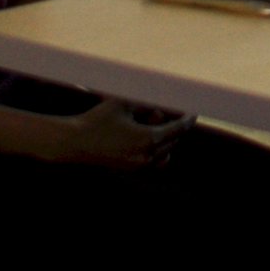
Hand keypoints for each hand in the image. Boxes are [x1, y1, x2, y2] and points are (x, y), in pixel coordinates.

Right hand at [51, 98, 185, 167]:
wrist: (75, 143)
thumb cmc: (98, 119)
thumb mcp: (124, 103)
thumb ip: (146, 100)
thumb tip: (163, 101)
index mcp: (149, 139)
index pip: (178, 129)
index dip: (187, 118)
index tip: (194, 112)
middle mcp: (147, 156)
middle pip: (172, 139)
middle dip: (170, 124)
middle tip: (155, 111)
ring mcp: (139, 165)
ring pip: (165, 152)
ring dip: (163, 138)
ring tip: (146, 124)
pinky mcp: (131, 169)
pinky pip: (154, 161)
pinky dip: (155, 150)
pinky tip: (143, 137)